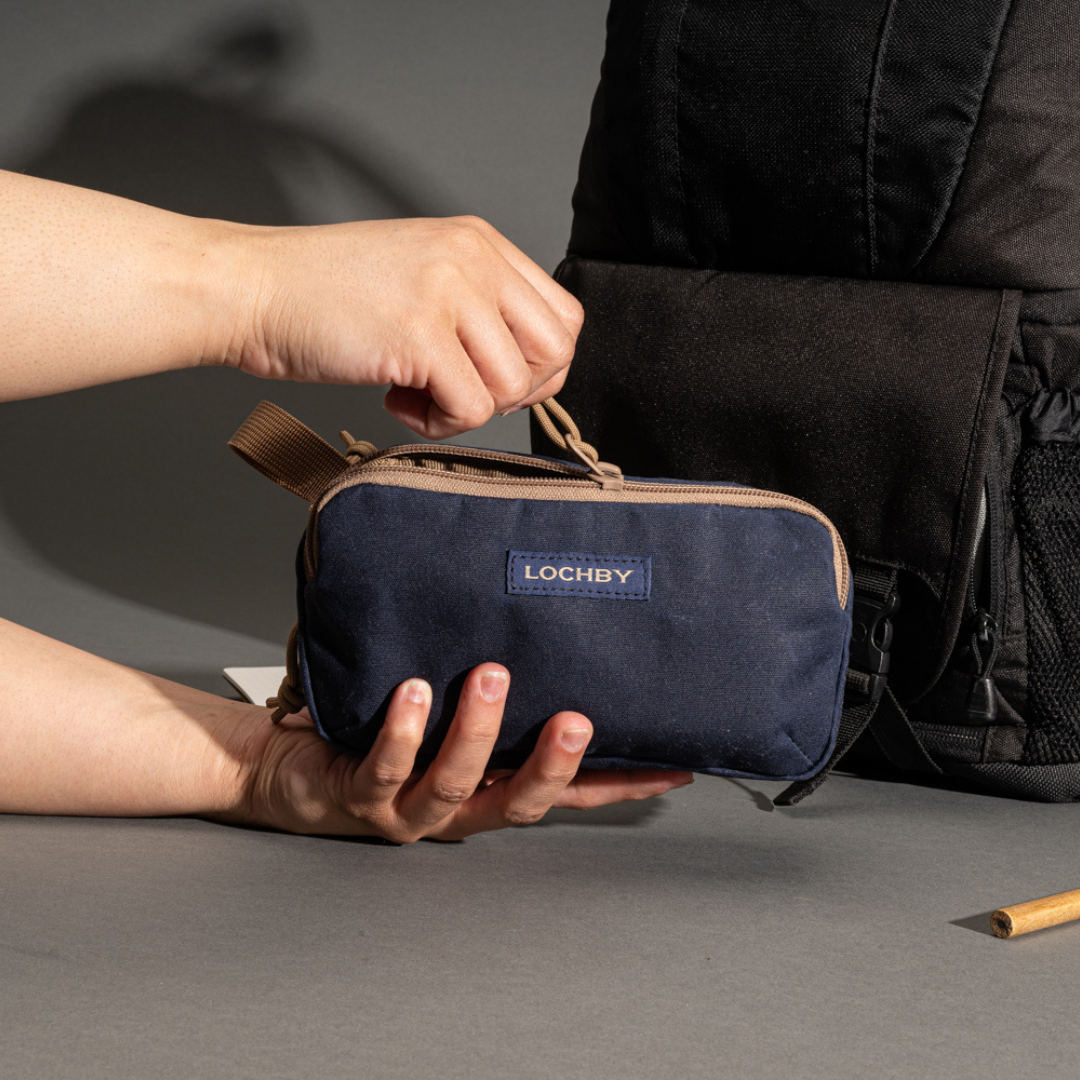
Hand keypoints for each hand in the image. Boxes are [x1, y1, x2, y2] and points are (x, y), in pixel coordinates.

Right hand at [224, 216, 583, 438]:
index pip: (562, 316)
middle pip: (555, 351)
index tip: (491, 379)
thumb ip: (478, 307)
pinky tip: (396, 400)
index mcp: (479, 242)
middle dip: (516, 392)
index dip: (539, 365)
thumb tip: (528, 370)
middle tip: (460, 392)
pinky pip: (471, 409)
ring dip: (468, 410)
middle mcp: (473, 258)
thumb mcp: (421, 277)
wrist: (252, 289)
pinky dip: (437, 424)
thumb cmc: (325, 294)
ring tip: (417, 395)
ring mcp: (448, 292)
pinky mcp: (420, 334)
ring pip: (514, 386)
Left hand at [225, 663, 692, 840]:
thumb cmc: (378, 734)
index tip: (672, 770)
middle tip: (577, 719)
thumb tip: (545, 634)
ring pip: (451, 783)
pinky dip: (404, 729)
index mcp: (488, 789)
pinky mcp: (356, 795)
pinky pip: (383, 768)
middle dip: (552, 764)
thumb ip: (499, 695)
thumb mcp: (451, 716)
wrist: (287, 767)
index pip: (567, 794)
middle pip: (518, 803)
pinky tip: (414, 689)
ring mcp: (406, 809)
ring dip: (477, 731)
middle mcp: (456, 808)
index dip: (619, 787)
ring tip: (491, 675)